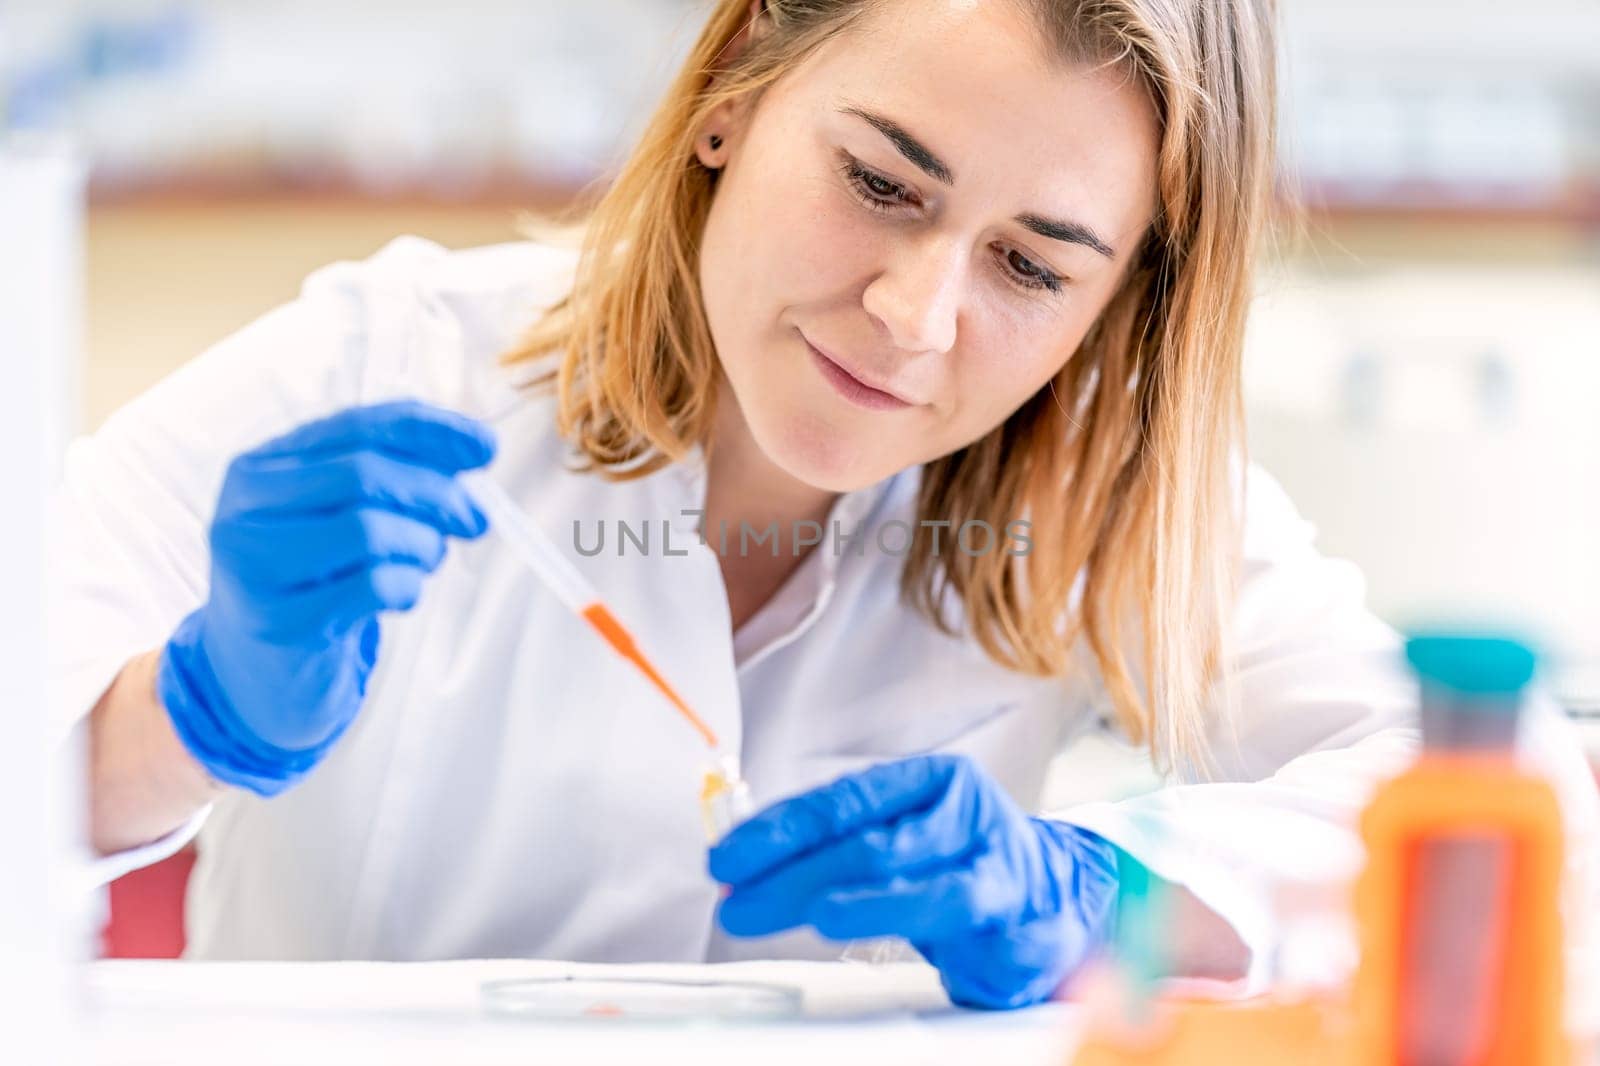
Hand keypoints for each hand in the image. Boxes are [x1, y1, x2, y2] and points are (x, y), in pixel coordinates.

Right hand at [158, 400, 494, 795]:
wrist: (256, 673)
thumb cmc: (311, 581)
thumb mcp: (338, 515)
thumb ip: (394, 473)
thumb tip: (477, 446)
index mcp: (259, 467)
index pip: (356, 426)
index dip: (430, 431)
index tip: (486, 447)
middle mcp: (243, 510)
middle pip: (363, 474)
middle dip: (437, 494)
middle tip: (474, 521)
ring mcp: (254, 568)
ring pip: (368, 529)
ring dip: (422, 545)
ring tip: (426, 560)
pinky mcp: (279, 623)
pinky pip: (371, 586)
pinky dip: (408, 585)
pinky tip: (403, 594)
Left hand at [708, 754, 1120, 1008]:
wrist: (1055, 893)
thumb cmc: (954, 860)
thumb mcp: (894, 834)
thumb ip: (828, 846)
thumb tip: (738, 868)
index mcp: (930, 782)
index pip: (843, 803)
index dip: (780, 830)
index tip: (725, 859)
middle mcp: (968, 819)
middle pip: (876, 846)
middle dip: (798, 877)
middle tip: (740, 903)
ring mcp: (1004, 874)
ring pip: (937, 893)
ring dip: (874, 904)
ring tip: (819, 915)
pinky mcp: (1035, 931)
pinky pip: (994, 946)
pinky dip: (965, 958)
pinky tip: (938, 965)